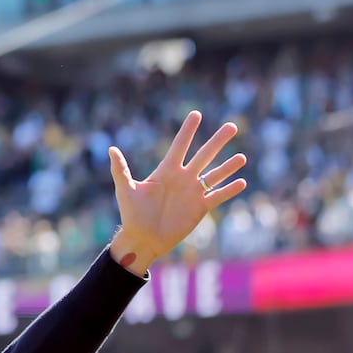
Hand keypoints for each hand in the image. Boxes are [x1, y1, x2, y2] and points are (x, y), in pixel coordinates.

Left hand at [107, 110, 248, 275]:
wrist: (143, 238)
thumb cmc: (132, 214)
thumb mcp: (126, 190)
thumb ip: (120, 169)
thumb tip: (110, 149)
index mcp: (166, 171)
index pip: (180, 146)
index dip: (188, 131)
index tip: (196, 114)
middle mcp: (182, 178)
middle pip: (204, 155)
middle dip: (217, 141)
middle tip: (232, 126)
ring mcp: (193, 192)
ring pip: (215, 175)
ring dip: (228, 166)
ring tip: (242, 157)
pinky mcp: (200, 208)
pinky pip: (217, 196)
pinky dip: (229, 190)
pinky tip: (242, 182)